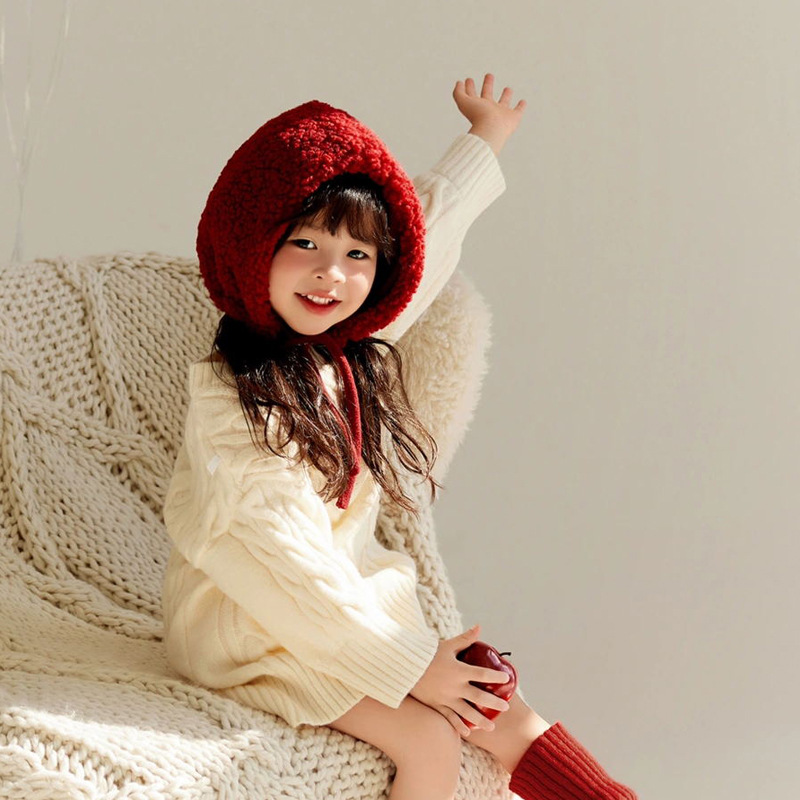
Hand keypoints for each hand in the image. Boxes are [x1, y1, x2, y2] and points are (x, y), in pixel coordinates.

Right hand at [410, 624, 512, 738]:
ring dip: (480, 720)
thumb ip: (465, 639)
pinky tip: (469, 733)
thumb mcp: (447, 645)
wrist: (405, 666)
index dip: (496, 677)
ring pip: (467, 712)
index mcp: (458, 670)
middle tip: (506, 707)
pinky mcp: (436, 705)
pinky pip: (450, 718)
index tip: (507, 679)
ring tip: (492, 726)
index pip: (482, 674)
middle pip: (478, 696)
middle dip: (494, 702)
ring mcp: (445, 698)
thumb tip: (479, 627)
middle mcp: (454, 686)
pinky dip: (459, 726)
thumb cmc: (427, 654)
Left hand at [453, 73, 526, 155]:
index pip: (472, 95)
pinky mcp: (513, 118)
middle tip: (489, 76)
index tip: (468, 79)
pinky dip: (521, 107)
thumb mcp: (463, 102)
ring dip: (506, 96)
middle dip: (488, 85)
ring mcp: (501, 114)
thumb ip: (458, 92)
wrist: (491, 128)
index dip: (469, 87)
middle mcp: (489, 110)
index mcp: (477, 106)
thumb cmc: (477, 116)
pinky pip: (518, 111)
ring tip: (508, 89)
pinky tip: (523, 102)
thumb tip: (458, 83)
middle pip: (488, 96)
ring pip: (504, 103)